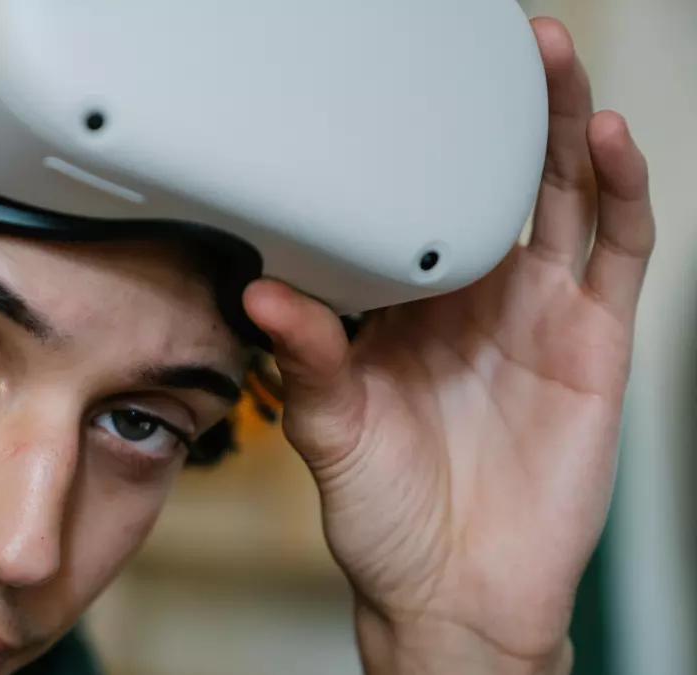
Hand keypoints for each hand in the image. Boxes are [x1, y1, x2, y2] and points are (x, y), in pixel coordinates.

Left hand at [243, 17, 653, 674]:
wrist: (453, 589)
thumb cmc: (386, 515)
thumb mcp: (330, 431)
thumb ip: (306, 359)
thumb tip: (261, 293)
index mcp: (407, 307)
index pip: (416, 204)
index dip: (417, 144)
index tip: (397, 83)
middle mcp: (476, 299)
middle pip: (497, 180)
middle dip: (500, 109)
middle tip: (497, 41)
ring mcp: (540, 313)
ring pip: (561, 197)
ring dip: (561, 126)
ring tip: (550, 59)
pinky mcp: (594, 341)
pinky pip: (617, 252)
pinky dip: (617, 193)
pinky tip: (605, 141)